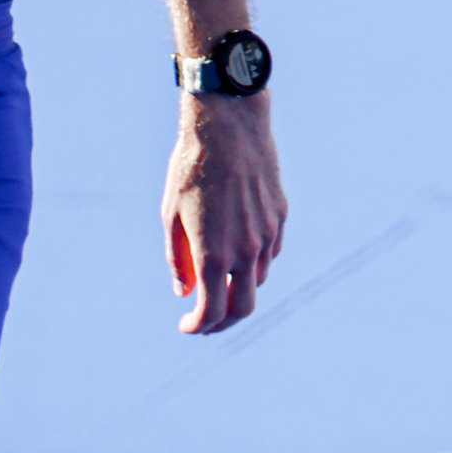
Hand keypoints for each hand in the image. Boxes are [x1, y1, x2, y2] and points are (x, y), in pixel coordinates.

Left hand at [163, 101, 284, 332]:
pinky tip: (237, 253)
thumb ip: (178, 258)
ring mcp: (268, 234)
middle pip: (243, 308)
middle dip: (223, 322)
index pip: (212, 312)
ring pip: (258, 280)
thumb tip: (184, 291)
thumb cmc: (191, 168)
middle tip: (205, 322)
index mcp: (213, 254)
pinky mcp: (280, 217)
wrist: (228, 126)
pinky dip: (253, 263)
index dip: (198, 326)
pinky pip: (270, 253)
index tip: (187, 326)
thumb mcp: (171, 215)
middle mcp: (246, 250)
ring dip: (238, 289)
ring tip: (217, 283)